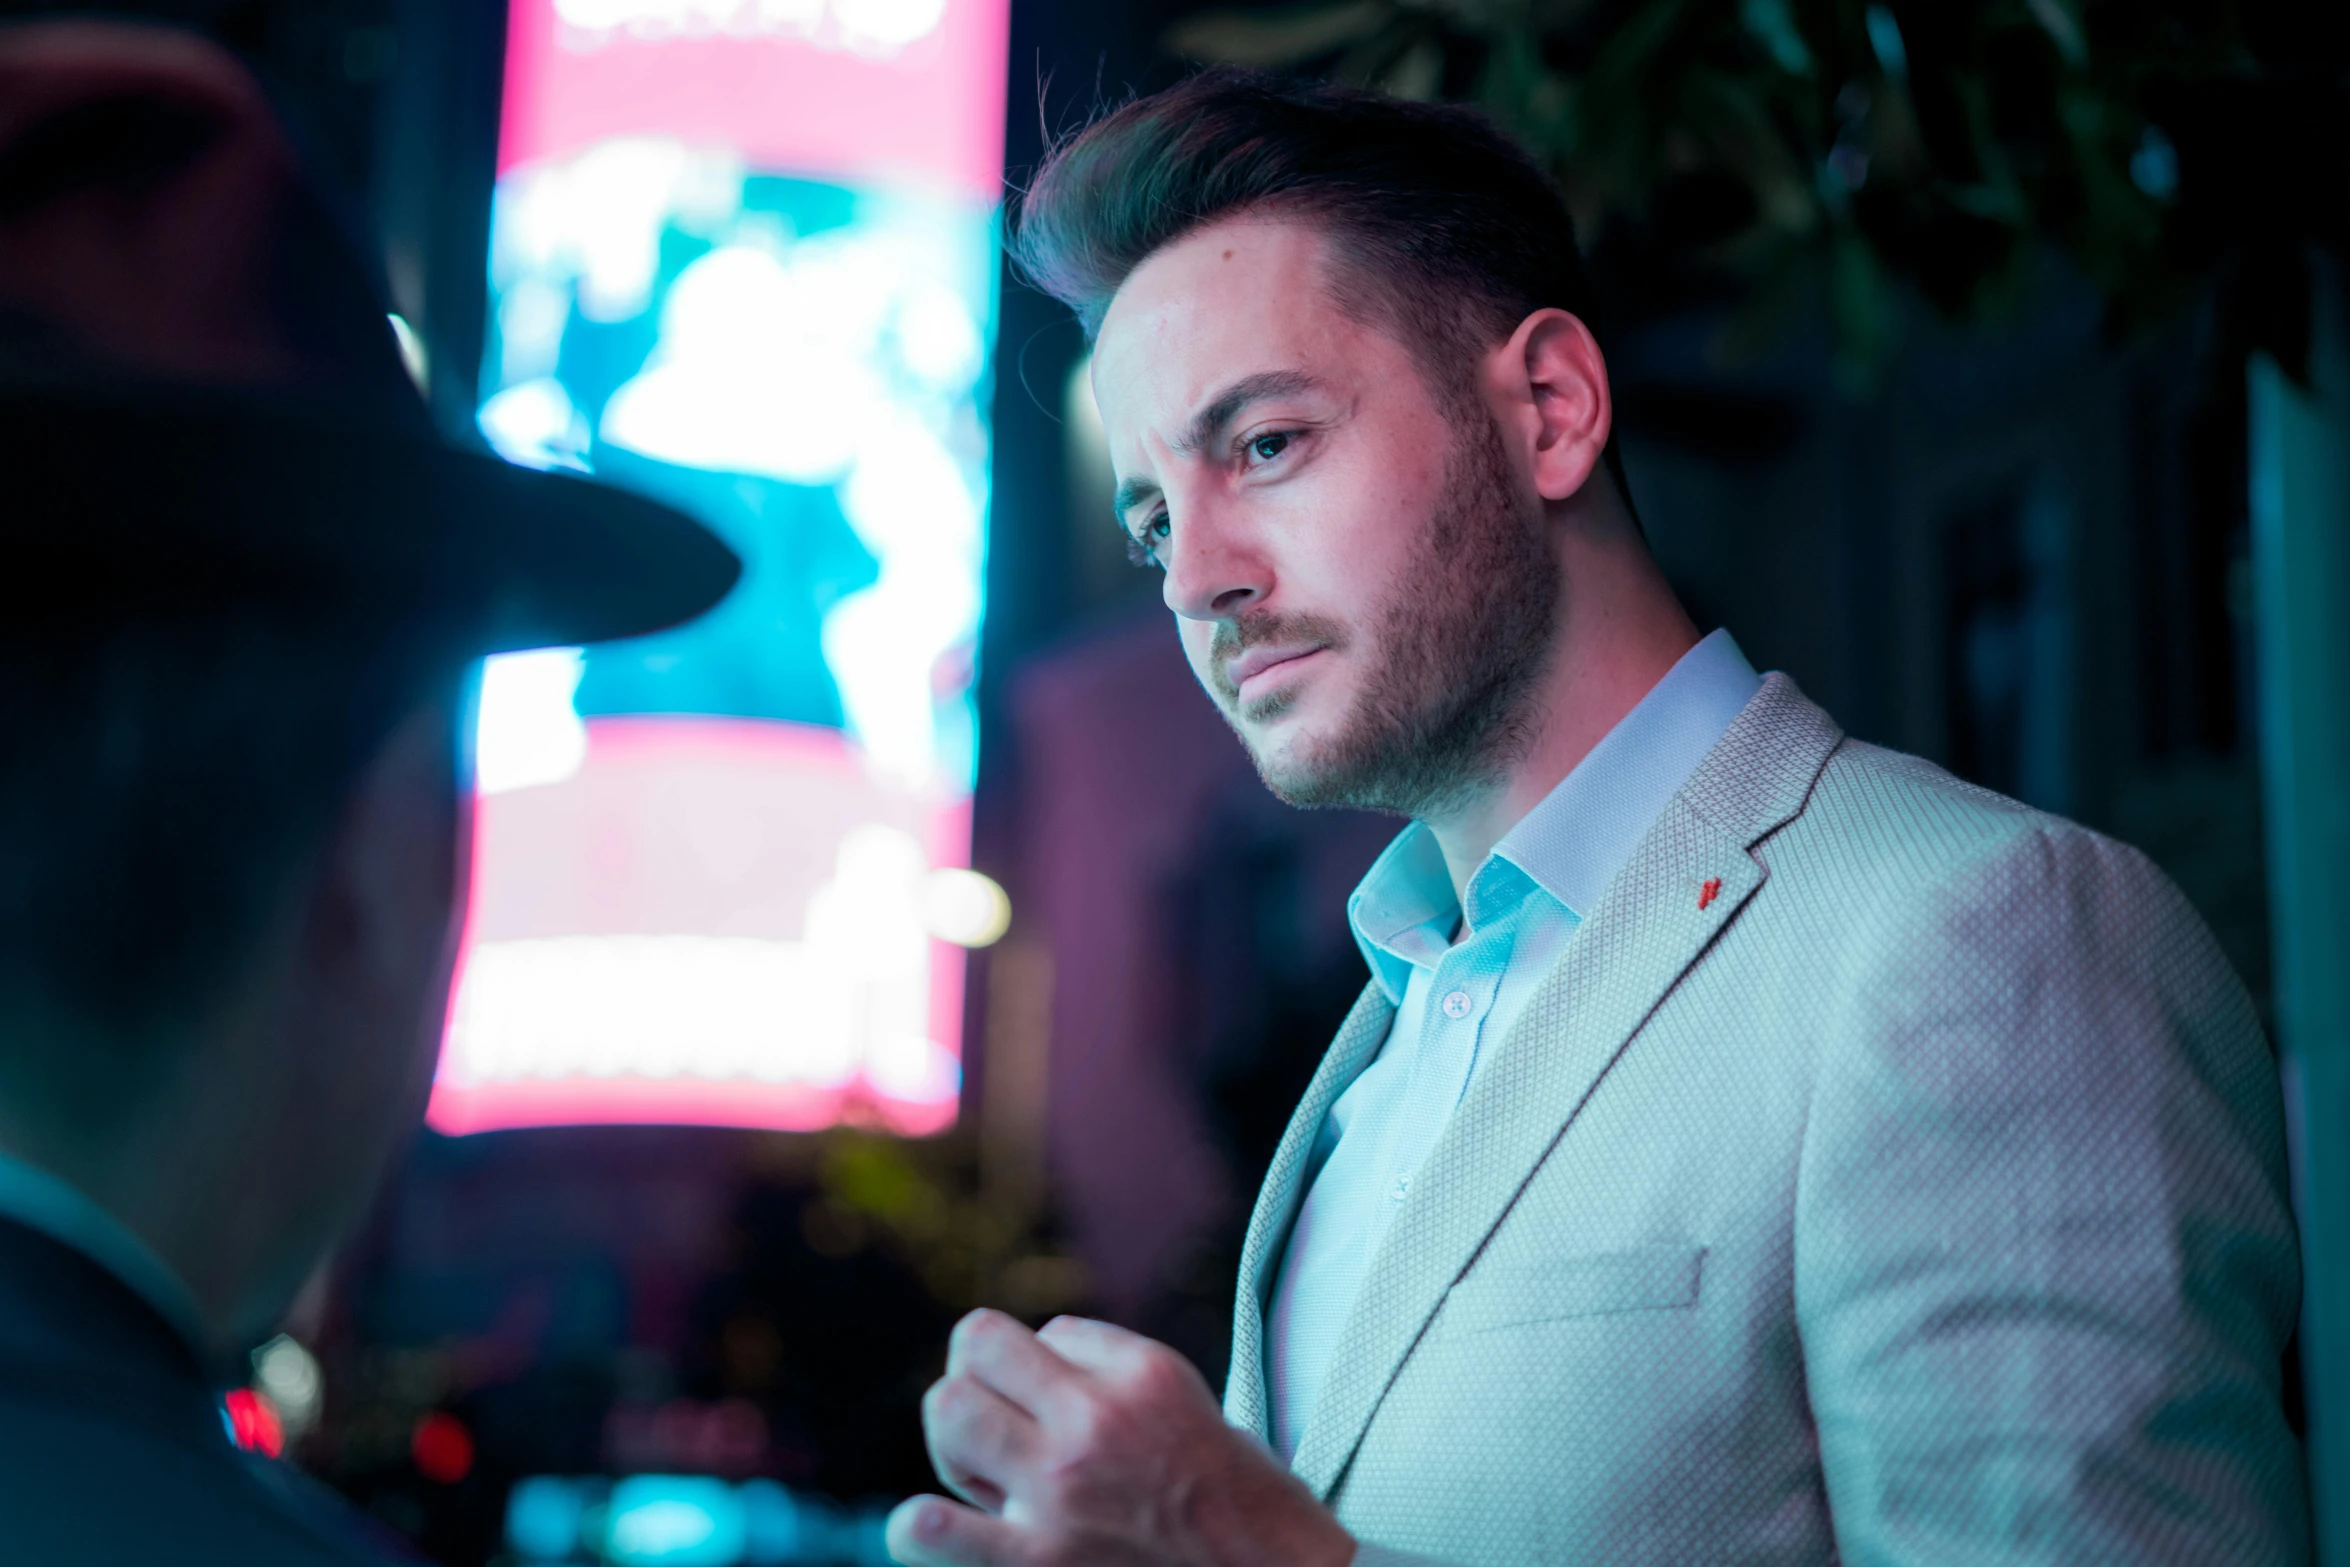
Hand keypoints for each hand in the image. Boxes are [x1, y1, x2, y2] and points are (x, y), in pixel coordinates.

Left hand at [887, 1308, 1354, 1566]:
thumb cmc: (1231, 1500)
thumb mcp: (1183, 1401)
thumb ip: (1107, 1370)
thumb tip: (1027, 1358)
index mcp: (1141, 1374)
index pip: (1045, 1330)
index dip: (1047, 1367)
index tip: (1068, 1406)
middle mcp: (1096, 1422)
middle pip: (976, 1346)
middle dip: (979, 1380)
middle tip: (1005, 1430)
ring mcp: (1059, 1496)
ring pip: (947, 1411)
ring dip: (954, 1440)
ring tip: (985, 1476)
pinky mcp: (1036, 1566)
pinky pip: (930, 1528)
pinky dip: (921, 1526)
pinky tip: (941, 1528)